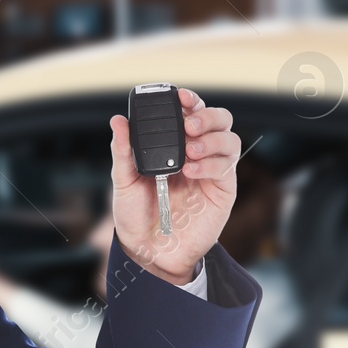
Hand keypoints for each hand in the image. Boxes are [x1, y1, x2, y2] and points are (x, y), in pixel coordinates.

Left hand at [108, 88, 238, 285]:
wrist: (148, 250)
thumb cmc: (136, 215)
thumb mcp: (123, 180)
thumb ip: (123, 150)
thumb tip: (118, 121)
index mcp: (173, 146)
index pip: (190, 113)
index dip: (189, 100)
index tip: (179, 96)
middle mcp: (196, 153)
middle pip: (218, 119)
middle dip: (206, 115)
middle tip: (188, 125)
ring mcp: (212, 170)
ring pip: (229, 139)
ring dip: (211, 138)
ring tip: (189, 150)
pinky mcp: (223, 190)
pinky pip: (227, 166)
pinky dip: (211, 163)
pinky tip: (192, 170)